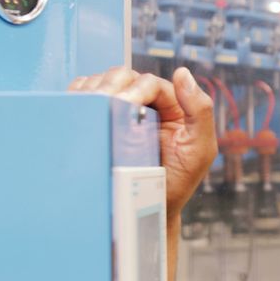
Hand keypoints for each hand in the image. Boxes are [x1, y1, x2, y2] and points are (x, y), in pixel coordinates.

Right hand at [69, 67, 217, 214]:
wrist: (149, 207)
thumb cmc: (178, 181)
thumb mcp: (200, 149)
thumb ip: (200, 110)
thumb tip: (183, 73)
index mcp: (174, 105)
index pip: (151, 83)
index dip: (136, 88)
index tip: (124, 104)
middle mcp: (148, 102)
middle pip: (124, 76)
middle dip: (111, 85)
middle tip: (101, 102)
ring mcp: (123, 110)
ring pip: (104, 83)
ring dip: (93, 89)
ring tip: (89, 106)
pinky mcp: (103, 119)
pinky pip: (88, 97)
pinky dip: (80, 96)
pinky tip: (78, 106)